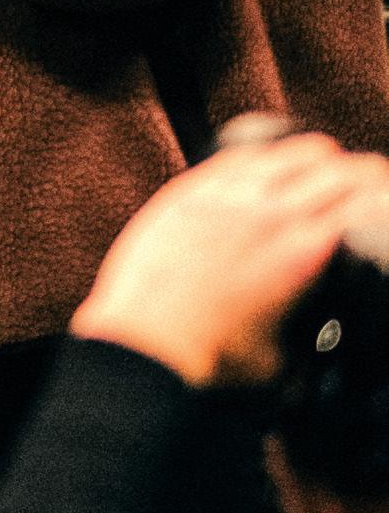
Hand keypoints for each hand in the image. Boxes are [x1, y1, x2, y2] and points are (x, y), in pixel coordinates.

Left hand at [71, 130, 388, 386]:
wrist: (147, 347)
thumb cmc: (213, 359)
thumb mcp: (290, 353)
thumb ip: (313, 323)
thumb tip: (323, 326)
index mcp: (306, 251)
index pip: (366, 198)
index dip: (382, 192)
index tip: (384, 197)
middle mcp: (271, 215)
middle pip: (335, 169)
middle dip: (359, 174)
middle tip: (367, 183)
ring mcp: (226, 198)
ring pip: (288, 153)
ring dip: (314, 158)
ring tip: (325, 165)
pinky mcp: (186, 194)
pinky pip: (237, 156)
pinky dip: (264, 153)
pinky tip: (269, 160)